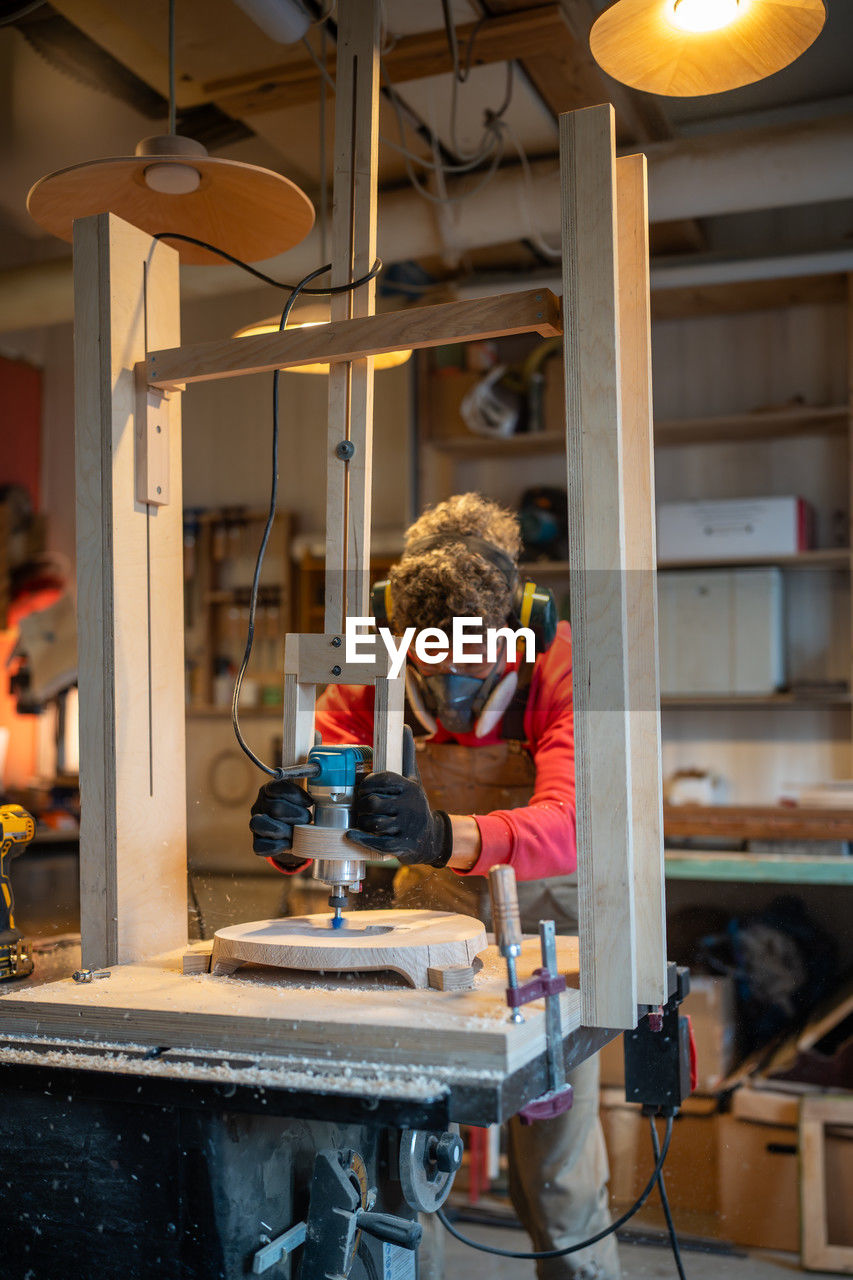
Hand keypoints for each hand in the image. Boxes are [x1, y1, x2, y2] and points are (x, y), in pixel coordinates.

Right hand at [250, 778, 312, 869]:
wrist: (293, 837)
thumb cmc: (299, 814)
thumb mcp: (302, 801)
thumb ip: (306, 797)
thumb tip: (322, 798)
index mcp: (269, 791)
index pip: (277, 787)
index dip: (295, 795)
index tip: (309, 802)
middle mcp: (259, 806)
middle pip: (274, 807)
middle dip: (296, 815)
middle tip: (307, 819)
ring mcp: (256, 825)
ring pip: (261, 824)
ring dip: (285, 830)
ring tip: (297, 833)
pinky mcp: (257, 843)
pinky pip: (260, 846)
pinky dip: (277, 846)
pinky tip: (288, 844)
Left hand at [346, 731, 451, 866]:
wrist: (430, 838)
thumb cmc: (415, 804)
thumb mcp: (414, 780)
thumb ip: (407, 755)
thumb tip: (404, 726)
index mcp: (410, 787)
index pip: (382, 779)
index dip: (367, 783)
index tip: (363, 788)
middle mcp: (410, 806)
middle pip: (373, 802)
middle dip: (362, 805)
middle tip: (361, 806)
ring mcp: (406, 827)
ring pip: (372, 822)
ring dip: (362, 822)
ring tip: (363, 819)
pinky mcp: (401, 845)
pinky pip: (375, 841)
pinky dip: (360, 838)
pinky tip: (350, 834)